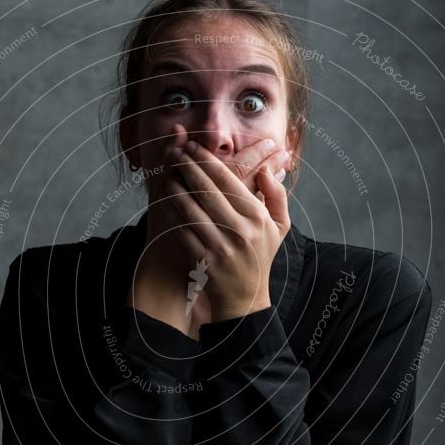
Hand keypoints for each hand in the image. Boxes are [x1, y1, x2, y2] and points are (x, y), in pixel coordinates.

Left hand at [156, 136, 290, 321]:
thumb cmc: (261, 255)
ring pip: (191, 208)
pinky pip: (182, 229)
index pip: (229, 180)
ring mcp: (220, 245)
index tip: (194, 147)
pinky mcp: (203, 259)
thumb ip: (276, 195)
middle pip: (207, 190)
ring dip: (176, 187)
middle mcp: (240, 230)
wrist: (245, 297)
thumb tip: (265, 169)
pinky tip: (165, 200)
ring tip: (168, 173)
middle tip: (176, 153)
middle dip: (188, 167)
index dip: (208, 160)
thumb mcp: (279, 226)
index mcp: (258, 217)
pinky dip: (171, 212)